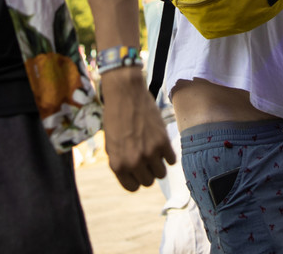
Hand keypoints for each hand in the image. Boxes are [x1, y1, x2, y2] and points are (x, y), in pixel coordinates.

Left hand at [98, 67, 174, 191]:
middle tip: (146, 159)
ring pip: (161, 174)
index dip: (136, 179)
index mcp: (118, 164)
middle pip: (148, 182)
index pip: (133, 187)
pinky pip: (172, 160)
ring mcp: (149, 153)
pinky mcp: (163, 142)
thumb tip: (134, 175)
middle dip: (148, 172)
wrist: (125, 94)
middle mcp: (133, 161)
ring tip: (154, 151)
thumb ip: (122, 162)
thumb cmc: (115, 118)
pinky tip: (161, 144)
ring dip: (159, 164)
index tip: (138, 170)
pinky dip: (168, 155)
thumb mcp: (111, 145)